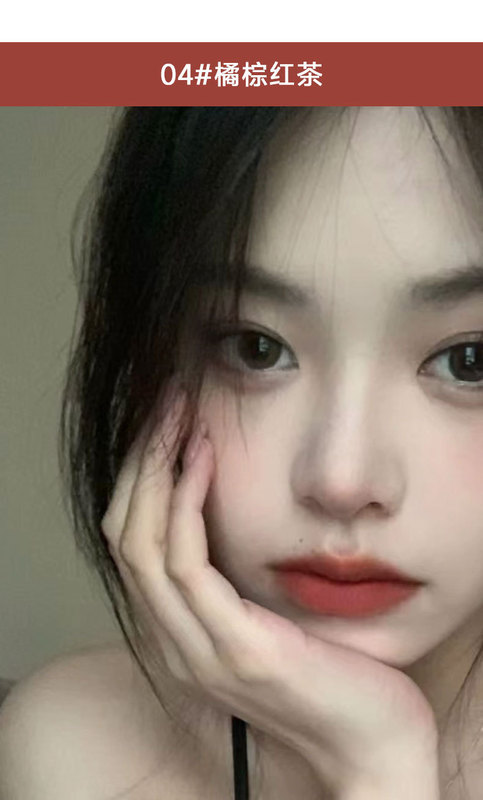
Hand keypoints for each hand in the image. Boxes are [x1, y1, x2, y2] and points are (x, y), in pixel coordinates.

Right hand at [102, 385, 438, 795]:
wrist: (373, 746)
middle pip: (124, 535)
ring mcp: (198, 649)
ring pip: (140, 544)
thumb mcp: (270, 621)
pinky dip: (184, 503)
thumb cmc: (333, 676)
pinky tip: (201, 460)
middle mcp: (174, 642)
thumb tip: (228, 518)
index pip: (131, 544)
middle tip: (164, 405)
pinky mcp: (234, 649)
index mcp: (180, 634)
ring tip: (177, 417)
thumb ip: (236, 585)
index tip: (163, 425)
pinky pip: (186, 564)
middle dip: (139, 462)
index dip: (139, 479)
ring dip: (154, 470)